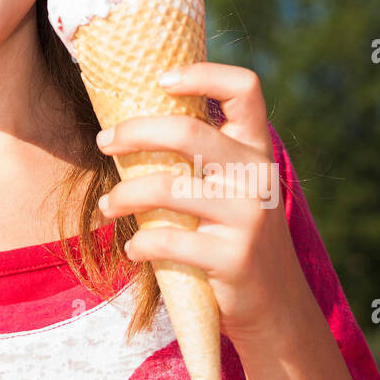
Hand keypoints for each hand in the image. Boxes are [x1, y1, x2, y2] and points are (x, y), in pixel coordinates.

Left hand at [95, 62, 307, 346]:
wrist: (276, 306)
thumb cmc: (235, 233)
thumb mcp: (234, 186)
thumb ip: (205, 154)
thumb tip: (132, 119)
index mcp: (256, 149)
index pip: (245, 88)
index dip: (203, 73)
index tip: (160, 80)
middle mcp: (257, 176)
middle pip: (187, 132)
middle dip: (134, 132)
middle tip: (103, 141)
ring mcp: (248, 217)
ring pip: (166, 188)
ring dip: (122, 196)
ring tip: (106, 207)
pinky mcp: (233, 258)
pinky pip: (168, 240)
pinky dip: (140, 244)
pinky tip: (134, 249)